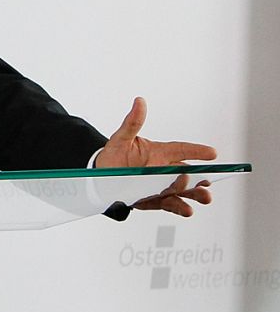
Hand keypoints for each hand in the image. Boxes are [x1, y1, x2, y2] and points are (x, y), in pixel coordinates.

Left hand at [96, 97, 217, 216]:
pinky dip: (179, 207)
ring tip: (204, 197)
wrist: (98, 179)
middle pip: (187, 173)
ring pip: (183, 190)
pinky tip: (186, 209)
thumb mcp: (121, 139)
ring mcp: (161, 186)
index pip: (181, 150)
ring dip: (195, 194)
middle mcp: (163, 170)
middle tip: (208, 181)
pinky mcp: (155, 201)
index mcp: (159, 153)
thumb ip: (132, 123)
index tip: (213, 153)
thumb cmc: (113, 156)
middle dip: (200, 178)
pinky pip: (170, 204)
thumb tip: (139, 101)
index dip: (197, 151)